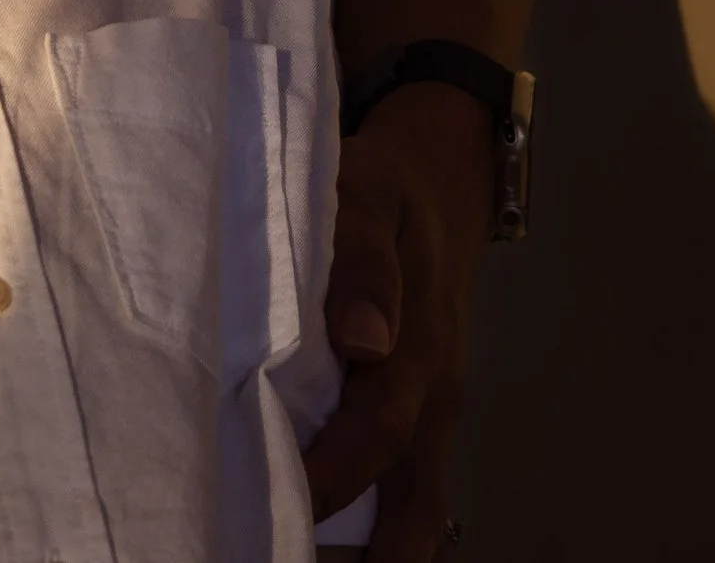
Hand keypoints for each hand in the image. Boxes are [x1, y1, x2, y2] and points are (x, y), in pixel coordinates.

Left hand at [302, 83, 494, 559]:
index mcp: (415, 341)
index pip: (378, 427)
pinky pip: (406, 498)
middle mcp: (431, 394)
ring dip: (370, 550)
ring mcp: (430, 415)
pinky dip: (373, 534)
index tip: (280, 501)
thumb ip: (361, 256)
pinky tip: (314, 542)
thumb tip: (365, 337)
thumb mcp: (369, 193)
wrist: (437, 187)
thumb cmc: (385, 193)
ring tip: (288, 554)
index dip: (332, 474)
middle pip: (407, 499)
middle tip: (277, 551)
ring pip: (413, 513)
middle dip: (352, 541)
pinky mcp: (419, 423)